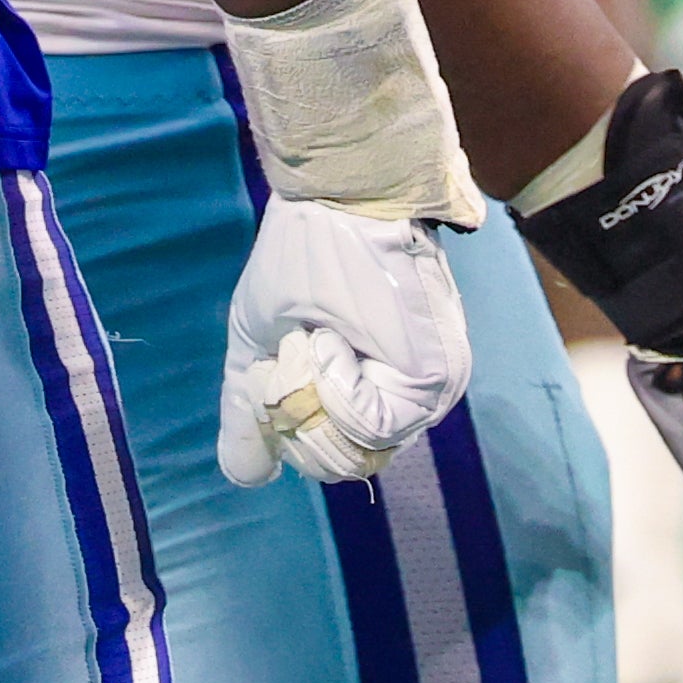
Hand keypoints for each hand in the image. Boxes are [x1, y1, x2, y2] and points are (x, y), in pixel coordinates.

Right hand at [215, 201, 475, 487]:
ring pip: (354, 449)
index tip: (283, 362)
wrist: (334, 206)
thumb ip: (252, 412)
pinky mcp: (434, 380)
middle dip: (301, 416)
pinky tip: (336, 339)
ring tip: (319, 337)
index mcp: (378, 389)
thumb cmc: (300, 259)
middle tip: (300, 348)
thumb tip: (248, 476)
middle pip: (342, 462)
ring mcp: (428, 393)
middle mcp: (410, 397)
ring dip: (316, 396)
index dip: (290, 424)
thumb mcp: (259, 345)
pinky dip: (338, 388)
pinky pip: (371, 425)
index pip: (331, 454)